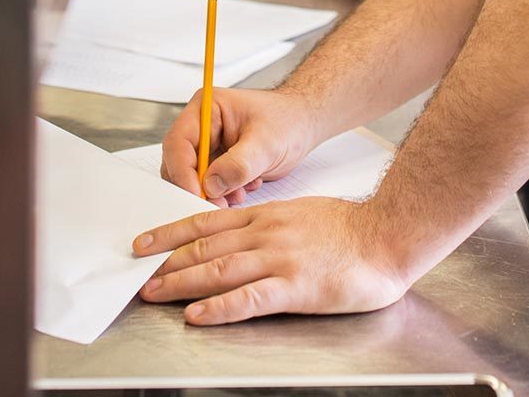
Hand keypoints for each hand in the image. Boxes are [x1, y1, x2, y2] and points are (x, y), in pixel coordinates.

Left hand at [135, 196, 412, 323]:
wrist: (389, 236)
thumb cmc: (351, 229)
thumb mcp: (301, 213)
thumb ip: (270, 224)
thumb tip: (239, 236)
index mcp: (267, 216)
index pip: (207, 222)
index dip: (171, 232)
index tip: (145, 243)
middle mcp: (267, 233)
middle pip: (206, 246)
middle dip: (167, 262)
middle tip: (139, 275)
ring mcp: (280, 259)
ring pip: (220, 269)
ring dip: (182, 282)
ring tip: (154, 293)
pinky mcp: (296, 286)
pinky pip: (250, 298)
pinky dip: (220, 307)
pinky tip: (198, 315)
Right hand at [161, 87, 328, 205]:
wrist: (305, 125)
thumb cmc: (289, 120)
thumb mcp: (267, 142)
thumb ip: (239, 164)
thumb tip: (212, 185)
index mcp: (207, 108)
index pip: (179, 142)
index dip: (183, 171)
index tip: (198, 194)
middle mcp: (202, 127)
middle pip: (179, 163)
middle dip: (197, 187)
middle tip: (216, 204)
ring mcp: (209, 146)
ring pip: (193, 178)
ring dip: (213, 193)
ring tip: (239, 193)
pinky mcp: (218, 163)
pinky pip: (209, 186)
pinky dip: (223, 194)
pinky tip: (246, 188)